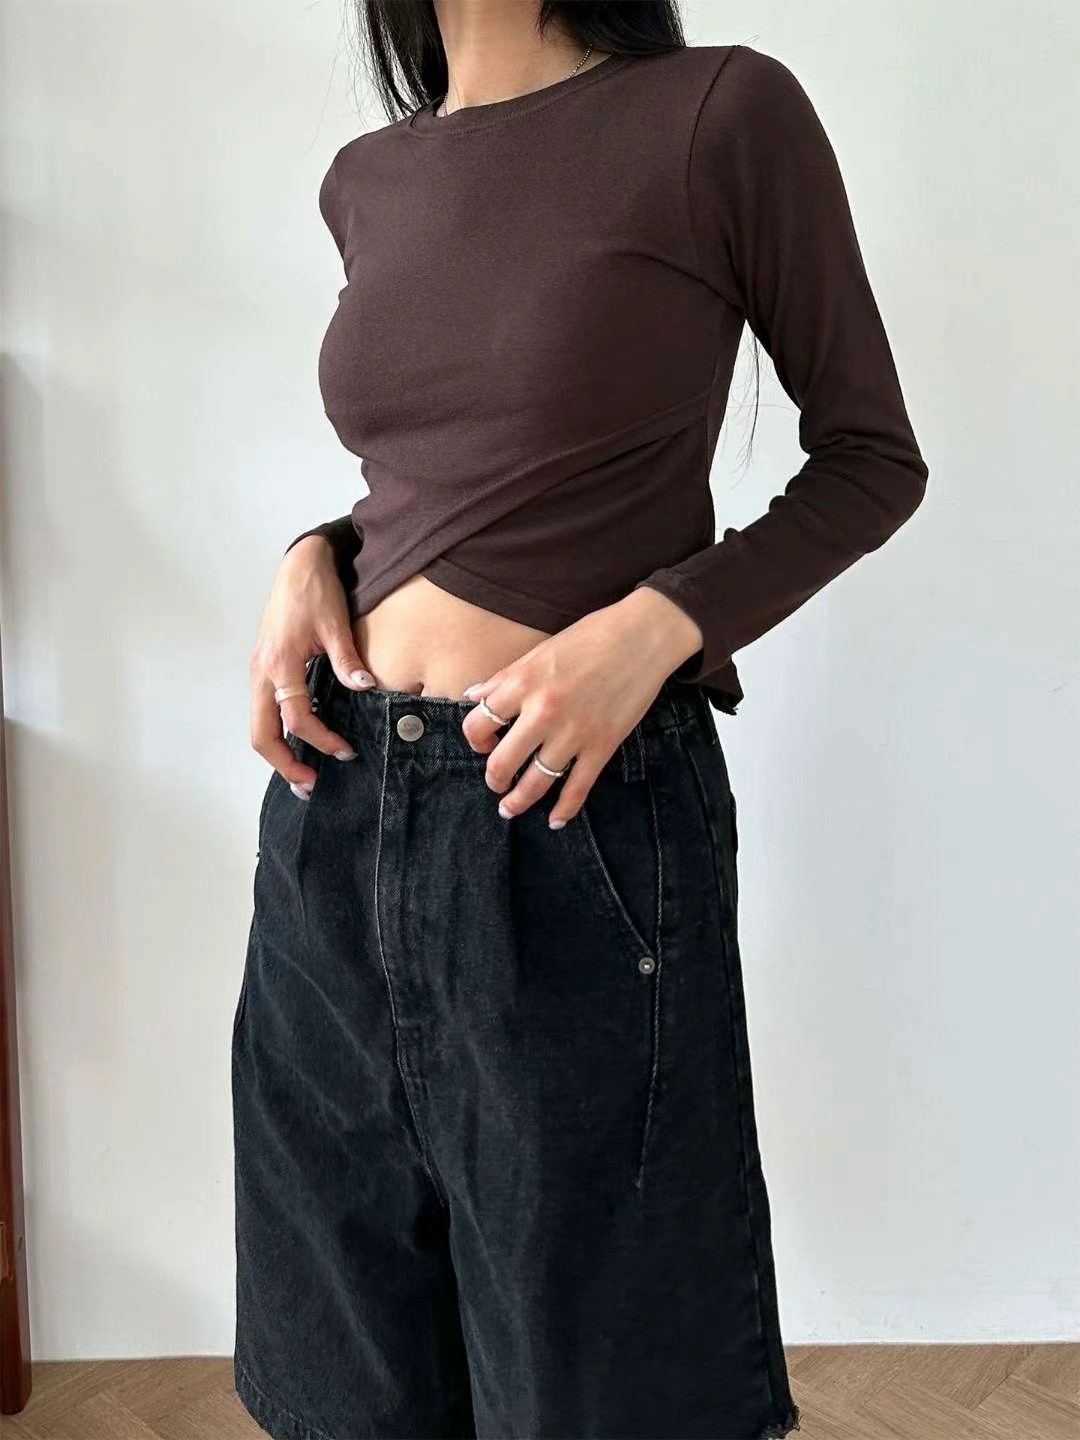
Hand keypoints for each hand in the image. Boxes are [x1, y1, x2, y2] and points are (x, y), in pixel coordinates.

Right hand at [249, 536, 374, 795]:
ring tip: (303, 774)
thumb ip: (348, 660)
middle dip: (284, 765)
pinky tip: (299, 743)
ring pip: (258, 725)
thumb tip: (366, 689)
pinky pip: (264, 711)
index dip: (321, 741)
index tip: (347, 752)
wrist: (300, 565)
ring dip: (278, 753)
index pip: (296, 719)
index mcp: (280, 664)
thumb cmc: (316, 591)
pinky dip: (277, 733)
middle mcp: (262, 672)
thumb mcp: (336, 624)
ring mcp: (259, 672)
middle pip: (261, 735)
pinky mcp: (265, 669)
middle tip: (310, 785)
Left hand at [460, 586, 703, 826]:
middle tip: (496, 782)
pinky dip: (564, 809)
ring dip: (518, 800)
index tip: (483, 743)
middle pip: (501, 762)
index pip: (478, 724)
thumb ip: (505, 678)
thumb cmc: (591, 636)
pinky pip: (577, 788)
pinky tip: (555, 820)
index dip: (474, 739)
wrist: (644, 636)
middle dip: (494, 778)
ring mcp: (573, 733)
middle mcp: (543, 712)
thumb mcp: (539, 651)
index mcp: (523, 683)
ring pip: (535, 783)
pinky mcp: (602, 746)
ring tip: (509, 808)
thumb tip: (474, 696)